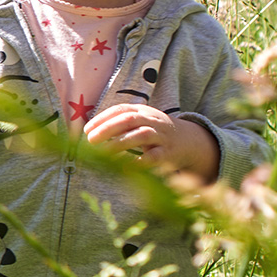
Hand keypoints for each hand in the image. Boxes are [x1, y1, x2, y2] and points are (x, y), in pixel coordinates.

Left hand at [83, 103, 217, 182]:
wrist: (189, 141)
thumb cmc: (156, 131)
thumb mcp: (141, 121)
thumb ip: (119, 122)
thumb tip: (90, 131)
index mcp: (143, 111)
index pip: (121, 109)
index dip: (102, 118)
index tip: (86, 129)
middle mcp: (152, 121)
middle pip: (129, 119)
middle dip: (108, 128)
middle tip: (91, 140)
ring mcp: (161, 136)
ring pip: (141, 135)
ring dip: (120, 143)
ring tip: (104, 152)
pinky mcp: (168, 153)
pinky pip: (154, 157)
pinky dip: (139, 162)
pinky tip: (125, 167)